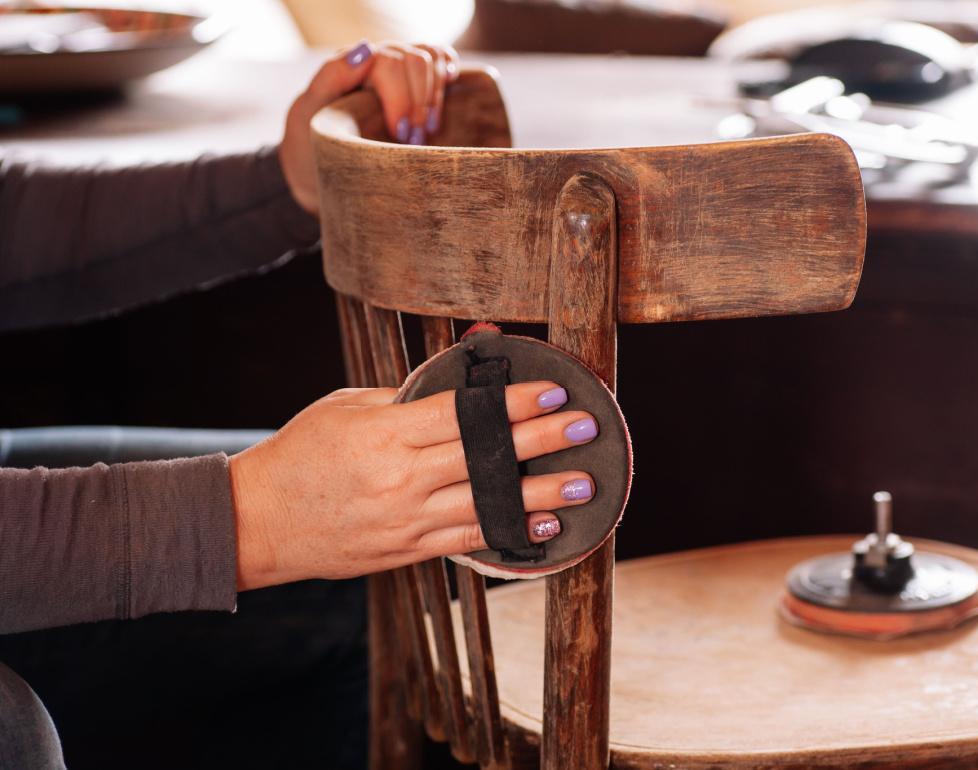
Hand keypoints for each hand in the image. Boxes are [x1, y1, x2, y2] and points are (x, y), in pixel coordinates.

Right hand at [229, 382, 596, 590]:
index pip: (461, 414)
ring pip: (484, 504)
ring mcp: (404, 519)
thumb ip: (407, 393)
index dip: (511, 404)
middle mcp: (399, 478)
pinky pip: (466, 540)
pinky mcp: (405, 550)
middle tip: (586, 428)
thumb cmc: (303, 453)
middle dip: (539, 441)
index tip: (553, 393)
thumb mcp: (347, 406)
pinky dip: (507, 532)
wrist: (259, 522)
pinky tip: (544, 524)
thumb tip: (462, 369)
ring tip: (582, 484)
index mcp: (384, 433)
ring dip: (538, 494)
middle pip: (482, 457)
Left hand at [280, 40, 459, 214]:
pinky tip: (449, 87)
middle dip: (420, 103)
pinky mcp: (414, 80)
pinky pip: (440, 57)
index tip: (401, 135)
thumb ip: (331, 77)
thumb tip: (366, 49)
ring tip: (428, 132)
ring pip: (431, 58)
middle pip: (415, 61)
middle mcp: (376, 59)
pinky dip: (448, 68)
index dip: (402, 99)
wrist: (318, 165)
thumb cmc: (310, 142)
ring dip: (434, 97)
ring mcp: (397, 67)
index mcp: (351, 63)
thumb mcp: (308, 114)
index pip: (389, 63)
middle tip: (414, 142)